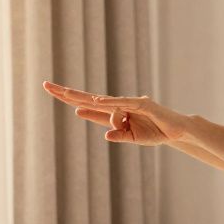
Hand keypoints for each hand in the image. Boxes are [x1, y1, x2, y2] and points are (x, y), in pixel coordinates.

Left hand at [42, 81, 187, 145]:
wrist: (177, 131)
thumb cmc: (156, 133)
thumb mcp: (134, 138)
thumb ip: (119, 135)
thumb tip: (105, 134)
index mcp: (115, 114)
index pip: (89, 106)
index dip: (72, 100)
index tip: (54, 93)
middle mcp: (119, 106)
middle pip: (89, 98)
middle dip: (68, 93)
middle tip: (47, 85)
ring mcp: (130, 103)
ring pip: (104, 103)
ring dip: (84, 99)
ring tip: (64, 94)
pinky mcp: (143, 104)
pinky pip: (123, 104)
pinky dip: (111, 103)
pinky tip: (97, 101)